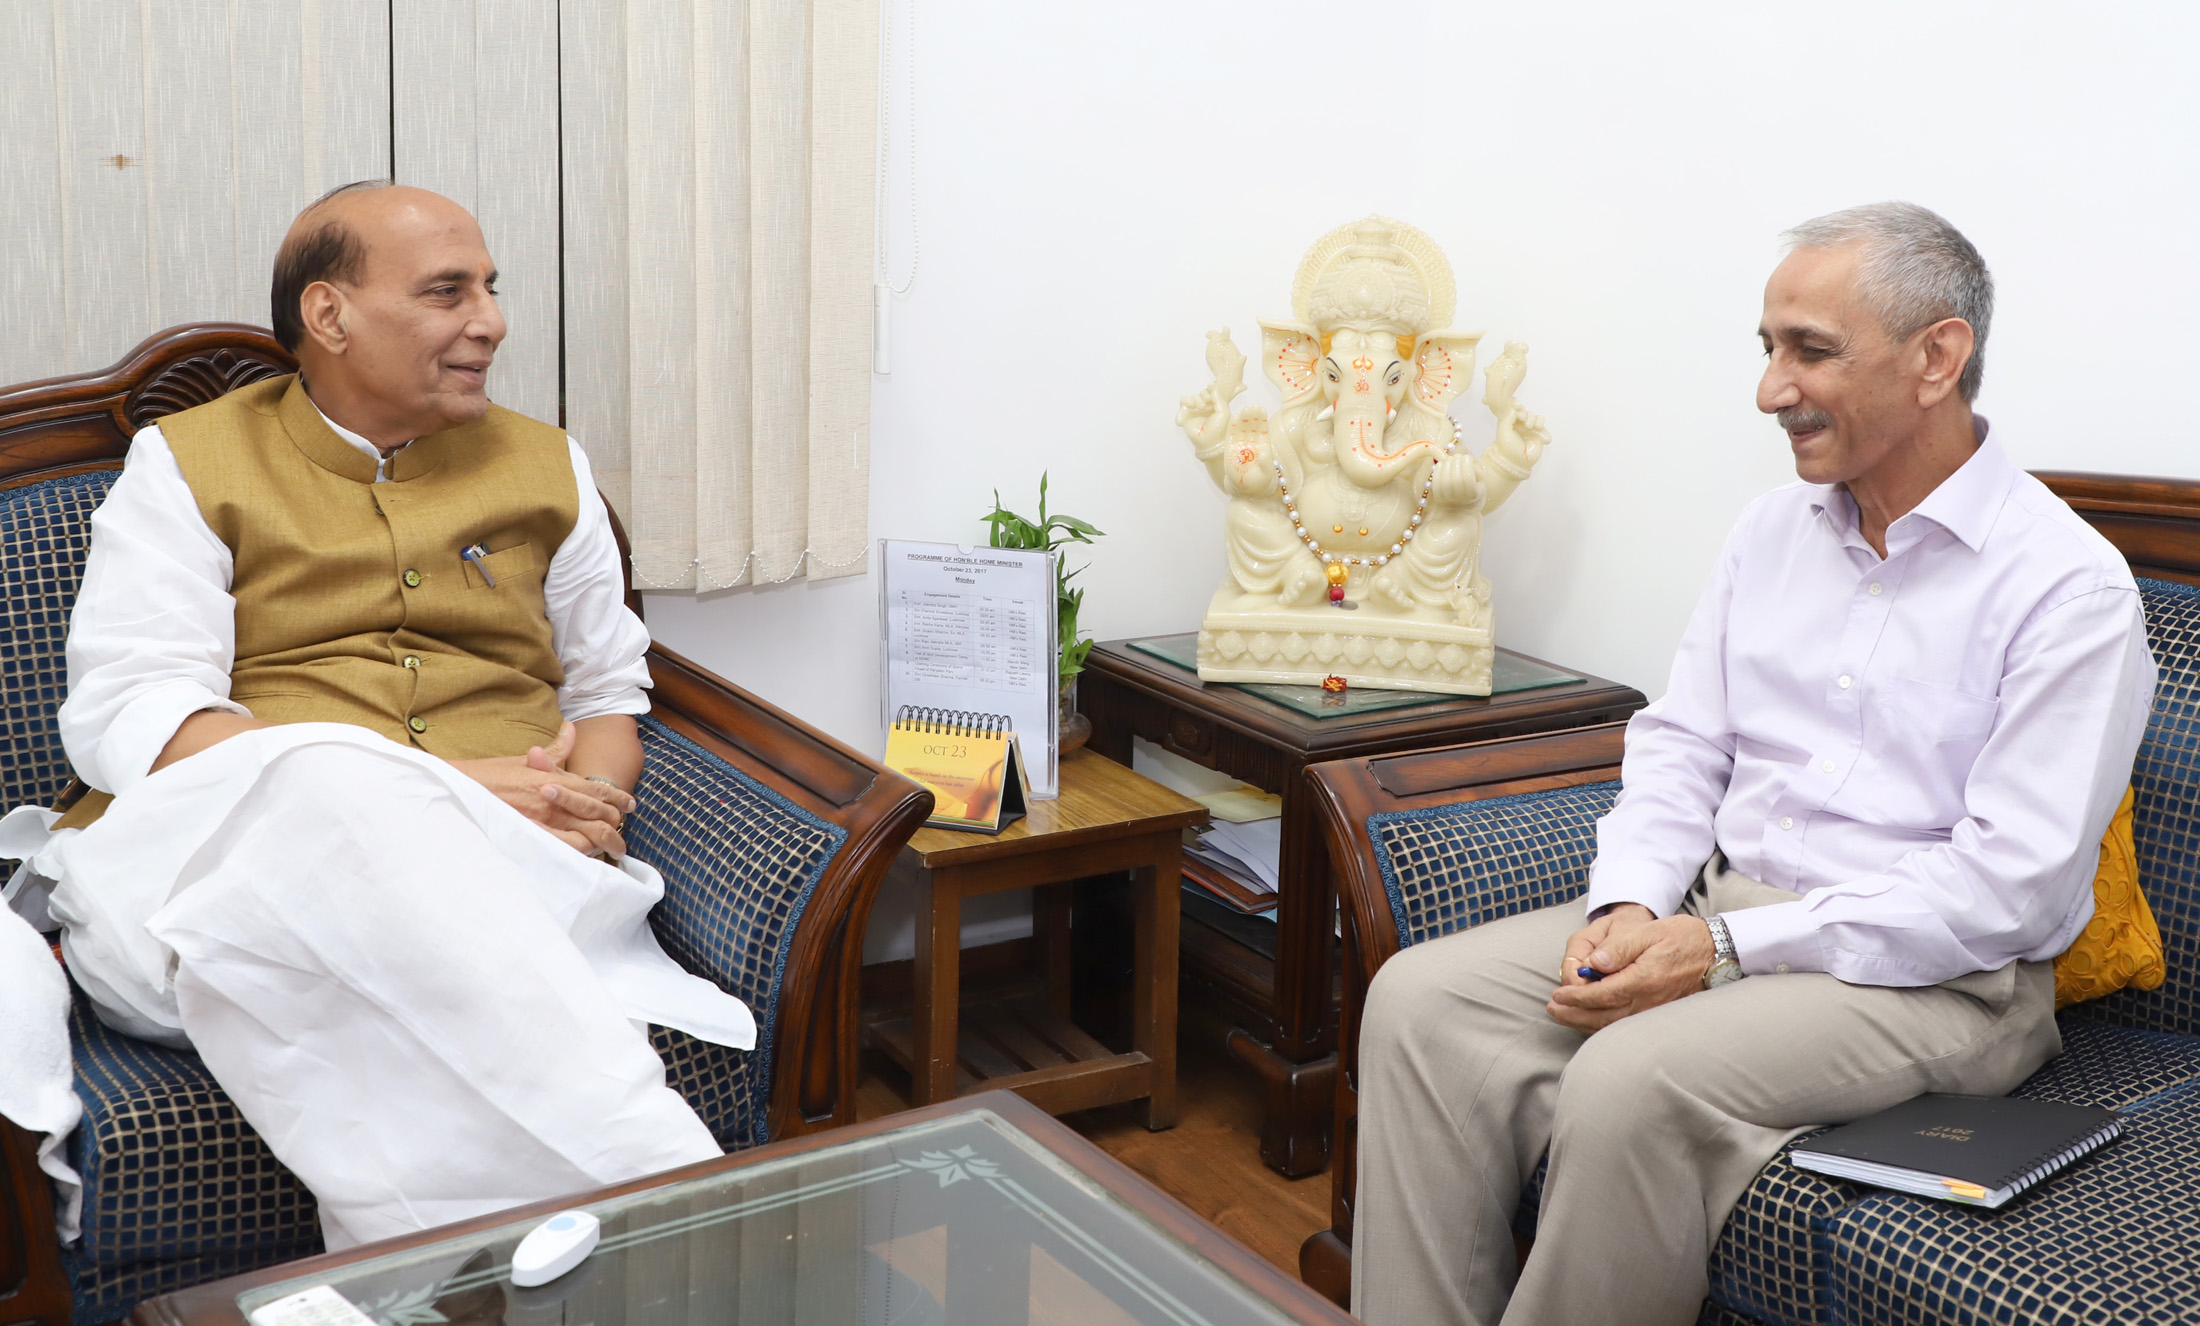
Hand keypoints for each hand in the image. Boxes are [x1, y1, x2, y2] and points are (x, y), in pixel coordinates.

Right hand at [450, 722, 637, 858]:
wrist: (457, 790)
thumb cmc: (488, 775)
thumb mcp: (523, 760)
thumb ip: (554, 751)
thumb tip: (571, 730)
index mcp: (553, 779)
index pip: (596, 789)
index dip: (618, 798)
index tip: (630, 805)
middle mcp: (553, 800)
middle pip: (599, 814)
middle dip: (616, 824)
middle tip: (623, 834)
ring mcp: (543, 821)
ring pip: (588, 835)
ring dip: (604, 843)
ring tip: (613, 850)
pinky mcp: (532, 839)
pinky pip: (566, 851)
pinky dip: (581, 854)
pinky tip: (587, 857)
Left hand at [1547, 903, 1715, 1032]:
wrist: (1716, 952)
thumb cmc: (1682, 938)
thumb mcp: (1649, 932)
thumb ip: (1619, 948)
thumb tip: (1593, 963)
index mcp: (1643, 979)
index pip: (1601, 995)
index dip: (1576, 998)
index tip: (1557, 996)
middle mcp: (1648, 1001)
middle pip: (1603, 1016)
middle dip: (1573, 1015)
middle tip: (1552, 1009)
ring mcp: (1654, 1011)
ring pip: (1613, 1025)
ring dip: (1585, 1023)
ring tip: (1563, 1016)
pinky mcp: (1658, 1014)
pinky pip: (1625, 1026)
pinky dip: (1603, 1026)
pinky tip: (1589, 1020)